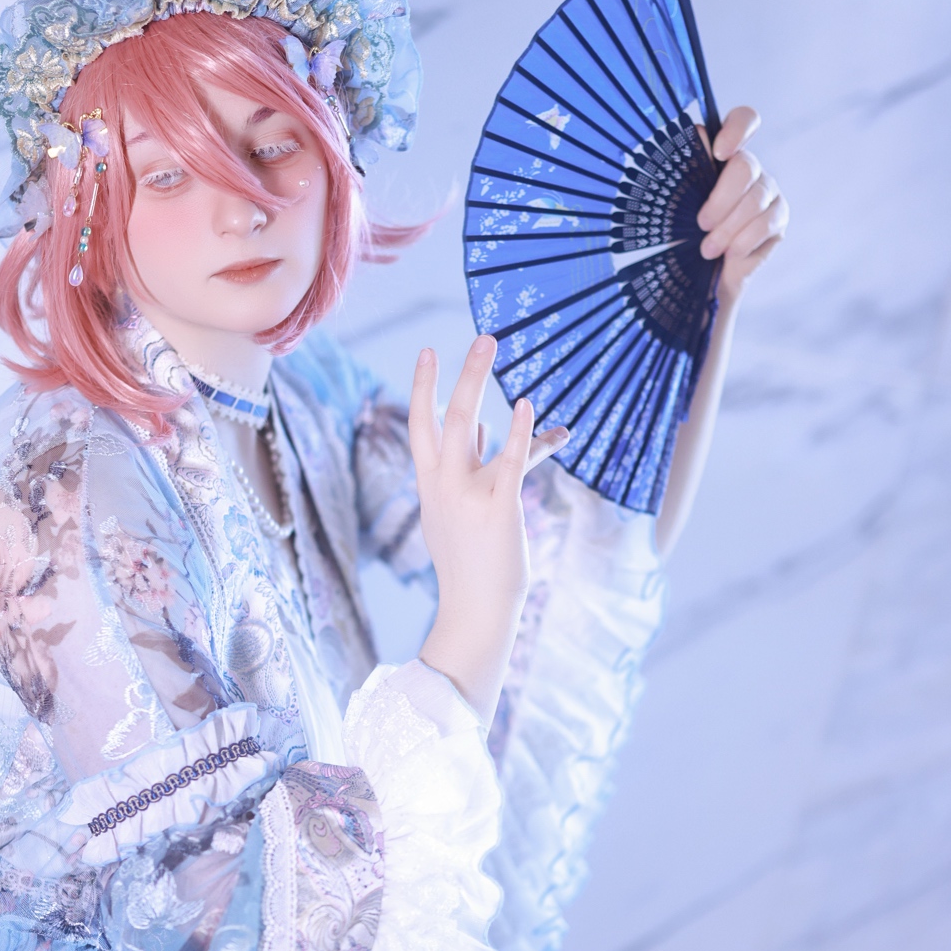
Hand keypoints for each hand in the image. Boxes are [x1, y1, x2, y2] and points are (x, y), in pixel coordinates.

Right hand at [410, 336, 566, 728]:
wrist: (474, 611)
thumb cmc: (472, 565)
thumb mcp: (457, 512)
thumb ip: (468, 468)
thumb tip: (482, 428)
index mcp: (431, 485)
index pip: (422, 427)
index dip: (423, 389)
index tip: (427, 353)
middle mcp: (441, 485)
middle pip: (442, 416)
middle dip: (456, 374)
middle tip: (480, 339)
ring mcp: (466, 495)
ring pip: (467, 425)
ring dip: (477, 380)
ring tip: (490, 344)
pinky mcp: (497, 509)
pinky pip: (509, 462)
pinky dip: (521, 432)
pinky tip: (527, 407)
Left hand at [695, 105, 788, 301]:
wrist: (699, 272)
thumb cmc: (685, 230)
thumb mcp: (678, 200)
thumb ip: (687, 167)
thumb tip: (697, 132)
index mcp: (725, 154)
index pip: (744, 120)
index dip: (738, 129)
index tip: (719, 153)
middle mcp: (751, 168)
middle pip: (746, 166)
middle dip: (720, 200)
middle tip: (701, 224)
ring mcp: (769, 192)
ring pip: (755, 199)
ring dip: (726, 229)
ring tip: (708, 249)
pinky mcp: (778, 218)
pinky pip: (764, 225)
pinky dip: (741, 243)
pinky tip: (730, 253)